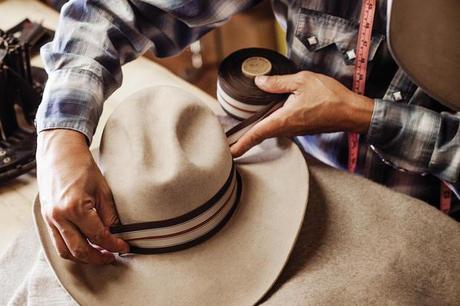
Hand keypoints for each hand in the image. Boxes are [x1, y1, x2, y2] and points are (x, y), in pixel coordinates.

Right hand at [36, 129, 128, 263]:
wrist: (59, 153)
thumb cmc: (82, 167)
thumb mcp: (103, 190)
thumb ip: (110, 215)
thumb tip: (118, 234)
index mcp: (76, 208)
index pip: (98, 236)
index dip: (114, 245)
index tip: (124, 247)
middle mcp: (59, 217)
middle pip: (80, 250)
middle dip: (98, 258)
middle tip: (112, 257)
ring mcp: (50, 219)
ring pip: (66, 251)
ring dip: (83, 258)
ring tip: (100, 255)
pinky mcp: (46, 219)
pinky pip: (58, 242)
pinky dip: (71, 250)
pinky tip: (85, 246)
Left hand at [230, 71, 373, 156]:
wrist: (352, 112)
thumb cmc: (330, 96)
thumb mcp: (302, 81)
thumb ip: (278, 82)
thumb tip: (259, 82)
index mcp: (284, 119)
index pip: (256, 134)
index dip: (241, 144)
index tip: (229, 153)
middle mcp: (288, 129)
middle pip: (260, 135)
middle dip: (244, 141)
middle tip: (229, 144)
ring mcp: (295, 130)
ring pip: (271, 132)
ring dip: (256, 133)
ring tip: (241, 134)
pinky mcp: (302, 128)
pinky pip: (281, 128)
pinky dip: (269, 126)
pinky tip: (266, 118)